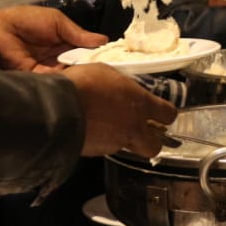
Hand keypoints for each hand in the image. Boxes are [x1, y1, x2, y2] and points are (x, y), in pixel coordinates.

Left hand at [0, 6, 106, 72]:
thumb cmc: (27, 19)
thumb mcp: (58, 22)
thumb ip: (79, 33)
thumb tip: (104, 40)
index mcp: (65, 41)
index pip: (86, 51)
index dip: (99, 54)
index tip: (116, 58)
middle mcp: (60, 57)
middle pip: (81, 65)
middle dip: (93, 67)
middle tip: (110, 71)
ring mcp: (50, 68)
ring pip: (71, 74)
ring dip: (81, 74)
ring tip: (96, 75)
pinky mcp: (38, 78)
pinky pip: (56, 81)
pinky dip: (66, 80)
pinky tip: (77, 78)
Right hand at [63, 64, 178, 156]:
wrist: (57, 108)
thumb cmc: (84, 84)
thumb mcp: (106, 72)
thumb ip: (121, 84)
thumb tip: (123, 88)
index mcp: (140, 103)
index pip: (168, 114)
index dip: (167, 115)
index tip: (163, 113)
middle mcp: (133, 126)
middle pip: (155, 146)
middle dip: (152, 141)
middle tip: (142, 132)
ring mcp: (116, 143)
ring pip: (130, 148)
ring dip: (124, 140)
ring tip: (109, 127)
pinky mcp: (99, 153)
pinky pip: (107, 149)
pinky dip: (104, 141)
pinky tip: (93, 129)